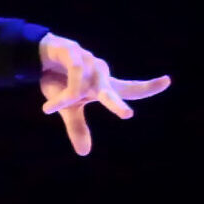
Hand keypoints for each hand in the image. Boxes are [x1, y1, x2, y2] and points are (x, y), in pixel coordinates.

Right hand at [37, 33, 169, 155]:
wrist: (36, 56)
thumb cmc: (59, 81)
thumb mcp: (68, 108)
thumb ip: (78, 127)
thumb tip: (84, 153)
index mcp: (103, 86)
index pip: (130, 88)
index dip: (148, 86)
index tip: (167, 80)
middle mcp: (100, 72)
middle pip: (111, 90)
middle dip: (117, 105)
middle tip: (126, 115)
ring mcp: (87, 59)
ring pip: (82, 85)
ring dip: (67, 98)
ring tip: (48, 109)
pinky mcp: (71, 50)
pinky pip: (71, 74)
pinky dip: (61, 93)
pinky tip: (49, 105)